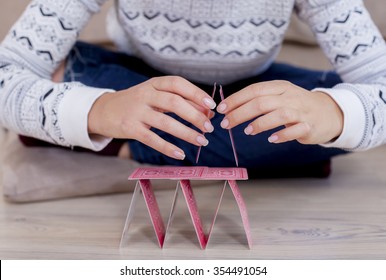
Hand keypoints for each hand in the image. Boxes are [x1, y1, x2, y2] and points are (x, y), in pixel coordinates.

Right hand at [88, 76, 215, 159]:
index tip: (211, 105)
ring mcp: (136, 111)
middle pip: (174, 103)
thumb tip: (207, 112)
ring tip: (202, 141)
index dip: (196, 93)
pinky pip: (152, 139)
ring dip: (186, 133)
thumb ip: (179, 101)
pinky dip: (168, 147)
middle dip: (195, 116)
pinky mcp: (130, 128)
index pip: (178, 84)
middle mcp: (145, 94)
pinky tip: (181, 154)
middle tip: (209, 128)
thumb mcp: (155, 96)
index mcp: (154, 83)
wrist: (103, 111)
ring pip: (165, 122)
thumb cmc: (136, 103)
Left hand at [216, 80, 342, 143]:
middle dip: (240, 113)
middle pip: (262, 102)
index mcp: (279, 87)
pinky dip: (283, 134)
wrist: (329, 113)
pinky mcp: (310, 126)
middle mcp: (290, 96)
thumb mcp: (279, 96)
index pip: (254, 90)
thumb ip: (258, 100)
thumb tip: (230, 108)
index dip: (236, 99)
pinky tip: (272, 139)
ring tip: (247, 131)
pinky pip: (296, 129)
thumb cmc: (296, 106)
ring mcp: (301, 111)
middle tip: (226, 124)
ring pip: (279, 114)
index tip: (221, 110)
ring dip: (260, 123)